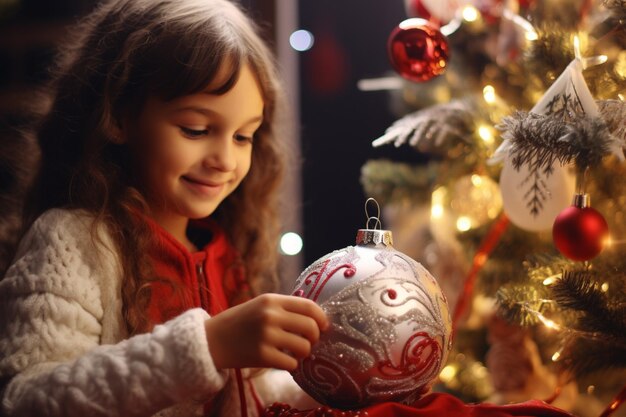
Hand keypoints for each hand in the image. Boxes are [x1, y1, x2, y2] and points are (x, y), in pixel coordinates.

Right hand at [204, 293, 328, 370]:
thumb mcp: (261, 306)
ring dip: (303, 353)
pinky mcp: (262, 356)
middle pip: (311, 327)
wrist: (211, 340)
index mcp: (271, 300)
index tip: (324, 326)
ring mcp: (266, 336)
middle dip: (315, 337)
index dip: (322, 318)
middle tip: (308, 342)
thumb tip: (317, 319)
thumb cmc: (241, 322)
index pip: (309, 306)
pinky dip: (291, 364)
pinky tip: (282, 360)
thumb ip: (285, 308)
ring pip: (304, 347)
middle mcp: (270, 315)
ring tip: (294, 352)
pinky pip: (291, 363)